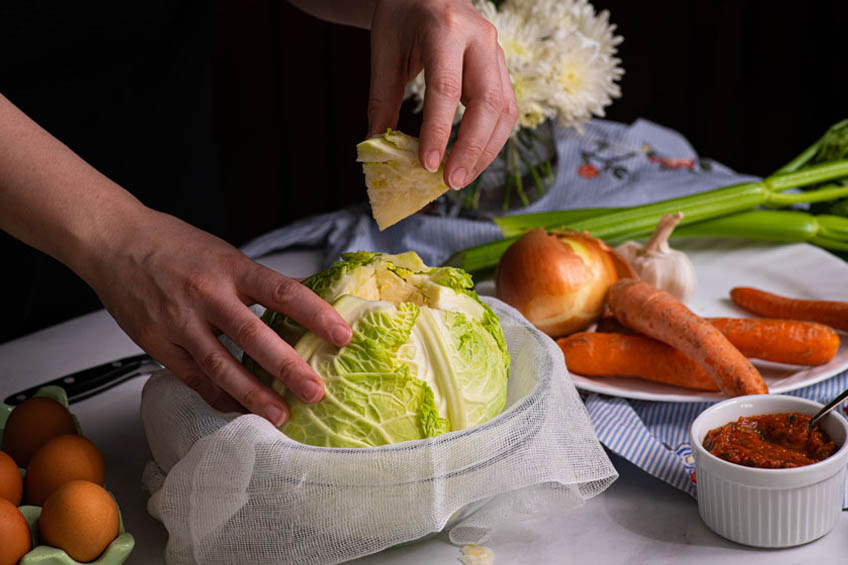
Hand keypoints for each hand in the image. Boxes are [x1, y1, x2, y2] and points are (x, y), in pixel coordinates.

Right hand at [81, 209, 351, 425]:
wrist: (114, 241)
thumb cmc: (175, 246)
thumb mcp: (226, 254)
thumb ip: (262, 282)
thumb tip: (309, 298)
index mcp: (231, 267)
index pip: (283, 292)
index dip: (316, 314)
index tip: (342, 335)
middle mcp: (207, 294)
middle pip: (253, 336)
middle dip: (287, 368)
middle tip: (315, 391)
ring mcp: (179, 321)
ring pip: (220, 366)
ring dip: (253, 395)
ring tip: (279, 416)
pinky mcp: (157, 343)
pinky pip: (193, 378)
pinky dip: (218, 397)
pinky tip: (239, 410)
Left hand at [367, 0, 517, 189]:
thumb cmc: (401, 17)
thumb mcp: (384, 53)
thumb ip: (382, 100)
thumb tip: (376, 147)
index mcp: (445, 29)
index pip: (446, 88)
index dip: (438, 131)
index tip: (427, 165)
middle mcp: (480, 39)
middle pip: (487, 102)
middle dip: (471, 148)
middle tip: (451, 181)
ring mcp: (497, 52)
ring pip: (504, 109)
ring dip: (486, 150)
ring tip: (461, 177)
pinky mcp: (502, 67)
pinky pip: (506, 109)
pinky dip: (492, 139)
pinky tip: (473, 159)